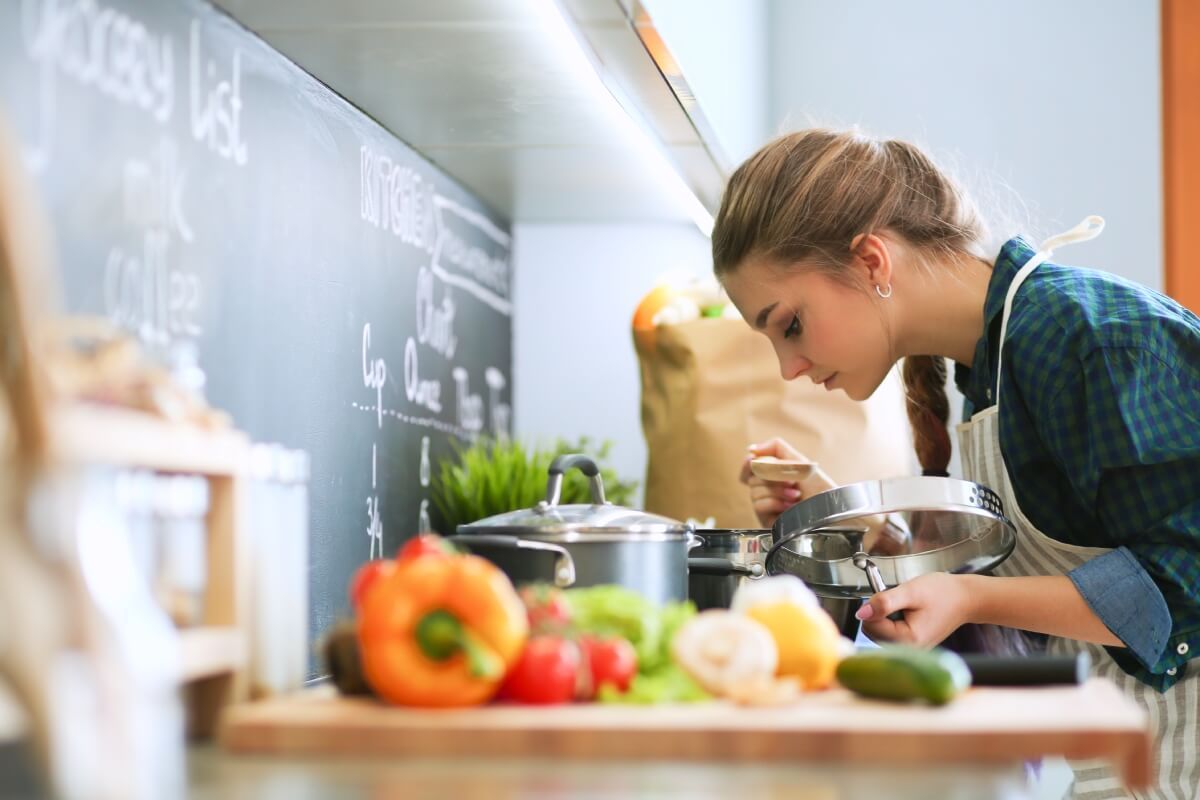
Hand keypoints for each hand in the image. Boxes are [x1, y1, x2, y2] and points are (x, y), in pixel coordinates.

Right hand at [739, 438, 830, 527]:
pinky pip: (759, 505)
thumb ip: (776, 448)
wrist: (829, 508)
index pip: (749, 469)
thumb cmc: (819, 487)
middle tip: (791, 480)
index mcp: (773, 476)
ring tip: (795, 495)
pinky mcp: (767, 520)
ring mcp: (766, 506)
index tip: (752, 458)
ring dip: (776, 490)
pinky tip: (789, 507)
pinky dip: (775, 502)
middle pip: (751, 478)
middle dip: (771, 476)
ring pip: (754, 491)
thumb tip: (751, 449)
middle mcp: (767, 491)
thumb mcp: (799, 461)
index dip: (747, 464)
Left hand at [855, 572, 974, 647]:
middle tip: (900, 600)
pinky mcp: (912, 645)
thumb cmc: (942, 593)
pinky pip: (890, 632)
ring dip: (885, 615)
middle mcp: (909, 650)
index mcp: (908, 640)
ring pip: (879, 631)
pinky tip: (908, 612)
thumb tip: (861, 612)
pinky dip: (893, 620)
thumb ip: (884, 602)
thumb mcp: (910, 592)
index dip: (874, 606)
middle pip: (872, 631)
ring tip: (906, 606)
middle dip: (879, 612)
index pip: (870, 625)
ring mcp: (911, 649)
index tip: (890, 596)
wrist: (966, 598)